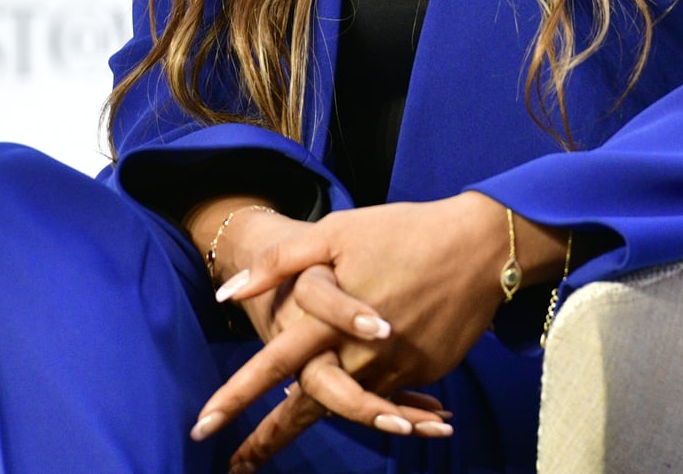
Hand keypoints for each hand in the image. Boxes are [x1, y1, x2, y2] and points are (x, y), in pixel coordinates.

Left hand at [198, 193, 558, 463]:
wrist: (480, 247)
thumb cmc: (402, 232)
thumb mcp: (335, 233)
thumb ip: (281, 262)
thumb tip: (228, 292)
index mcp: (329, 321)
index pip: (273, 366)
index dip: (236, 397)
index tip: (203, 426)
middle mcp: (359, 354)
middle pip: (307, 406)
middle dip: (269, 438)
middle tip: (238, 464)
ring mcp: (394, 368)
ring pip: (348, 408)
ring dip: (315, 424)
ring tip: (275, 446)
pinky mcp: (423, 370)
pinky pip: (388, 398)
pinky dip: (373, 408)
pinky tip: (360, 413)